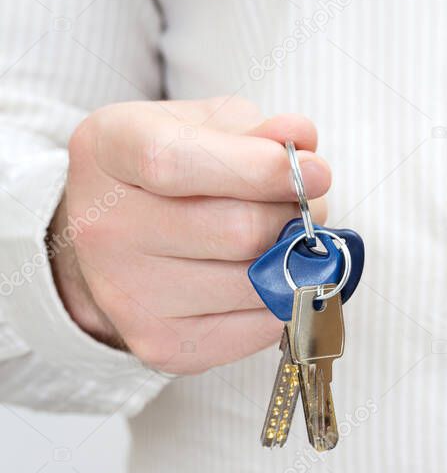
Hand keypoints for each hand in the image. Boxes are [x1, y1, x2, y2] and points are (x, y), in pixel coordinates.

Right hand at [50, 97, 329, 373]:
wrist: (123, 242)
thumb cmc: (178, 174)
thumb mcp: (209, 127)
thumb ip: (259, 131)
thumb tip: (303, 140)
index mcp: (109, 150)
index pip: (175, 163)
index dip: (260, 170)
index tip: (316, 171)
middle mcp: (104, 228)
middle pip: (236, 232)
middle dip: (291, 217)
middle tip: (302, 207)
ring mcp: (128, 295)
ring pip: (257, 283)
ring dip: (294, 261)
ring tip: (284, 240)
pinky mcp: (163, 345)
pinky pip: (259, 326)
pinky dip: (285, 300)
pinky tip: (271, 276)